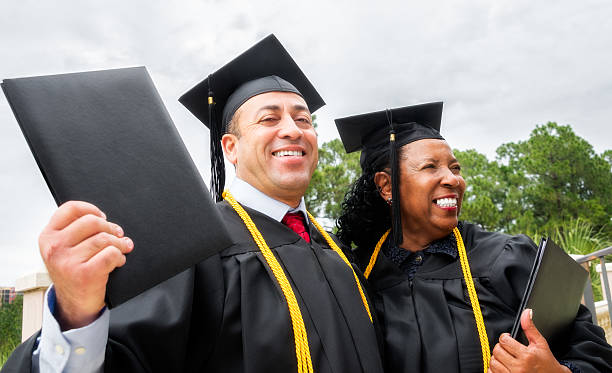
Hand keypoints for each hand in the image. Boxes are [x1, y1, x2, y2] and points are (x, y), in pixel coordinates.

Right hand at [39, 201, 133, 329]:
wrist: (74, 304)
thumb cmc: (74, 271)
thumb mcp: (64, 249)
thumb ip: (74, 230)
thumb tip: (101, 217)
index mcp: (48, 237)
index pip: (70, 208)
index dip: (91, 209)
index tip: (102, 217)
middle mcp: (55, 248)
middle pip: (92, 221)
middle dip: (110, 227)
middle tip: (118, 235)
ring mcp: (68, 261)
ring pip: (104, 239)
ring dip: (119, 243)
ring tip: (122, 248)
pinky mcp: (84, 274)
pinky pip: (111, 254)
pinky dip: (120, 256)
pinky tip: (118, 261)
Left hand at [488, 309, 570, 372]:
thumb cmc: (547, 363)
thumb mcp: (540, 344)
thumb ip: (530, 328)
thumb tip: (526, 312)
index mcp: (527, 356)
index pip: (504, 341)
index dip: (505, 338)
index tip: (509, 339)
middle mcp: (519, 367)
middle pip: (497, 351)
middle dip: (501, 348)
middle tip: (508, 349)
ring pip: (493, 362)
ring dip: (497, 359)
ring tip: (506, 358)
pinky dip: (494, 370)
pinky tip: (503, 367)